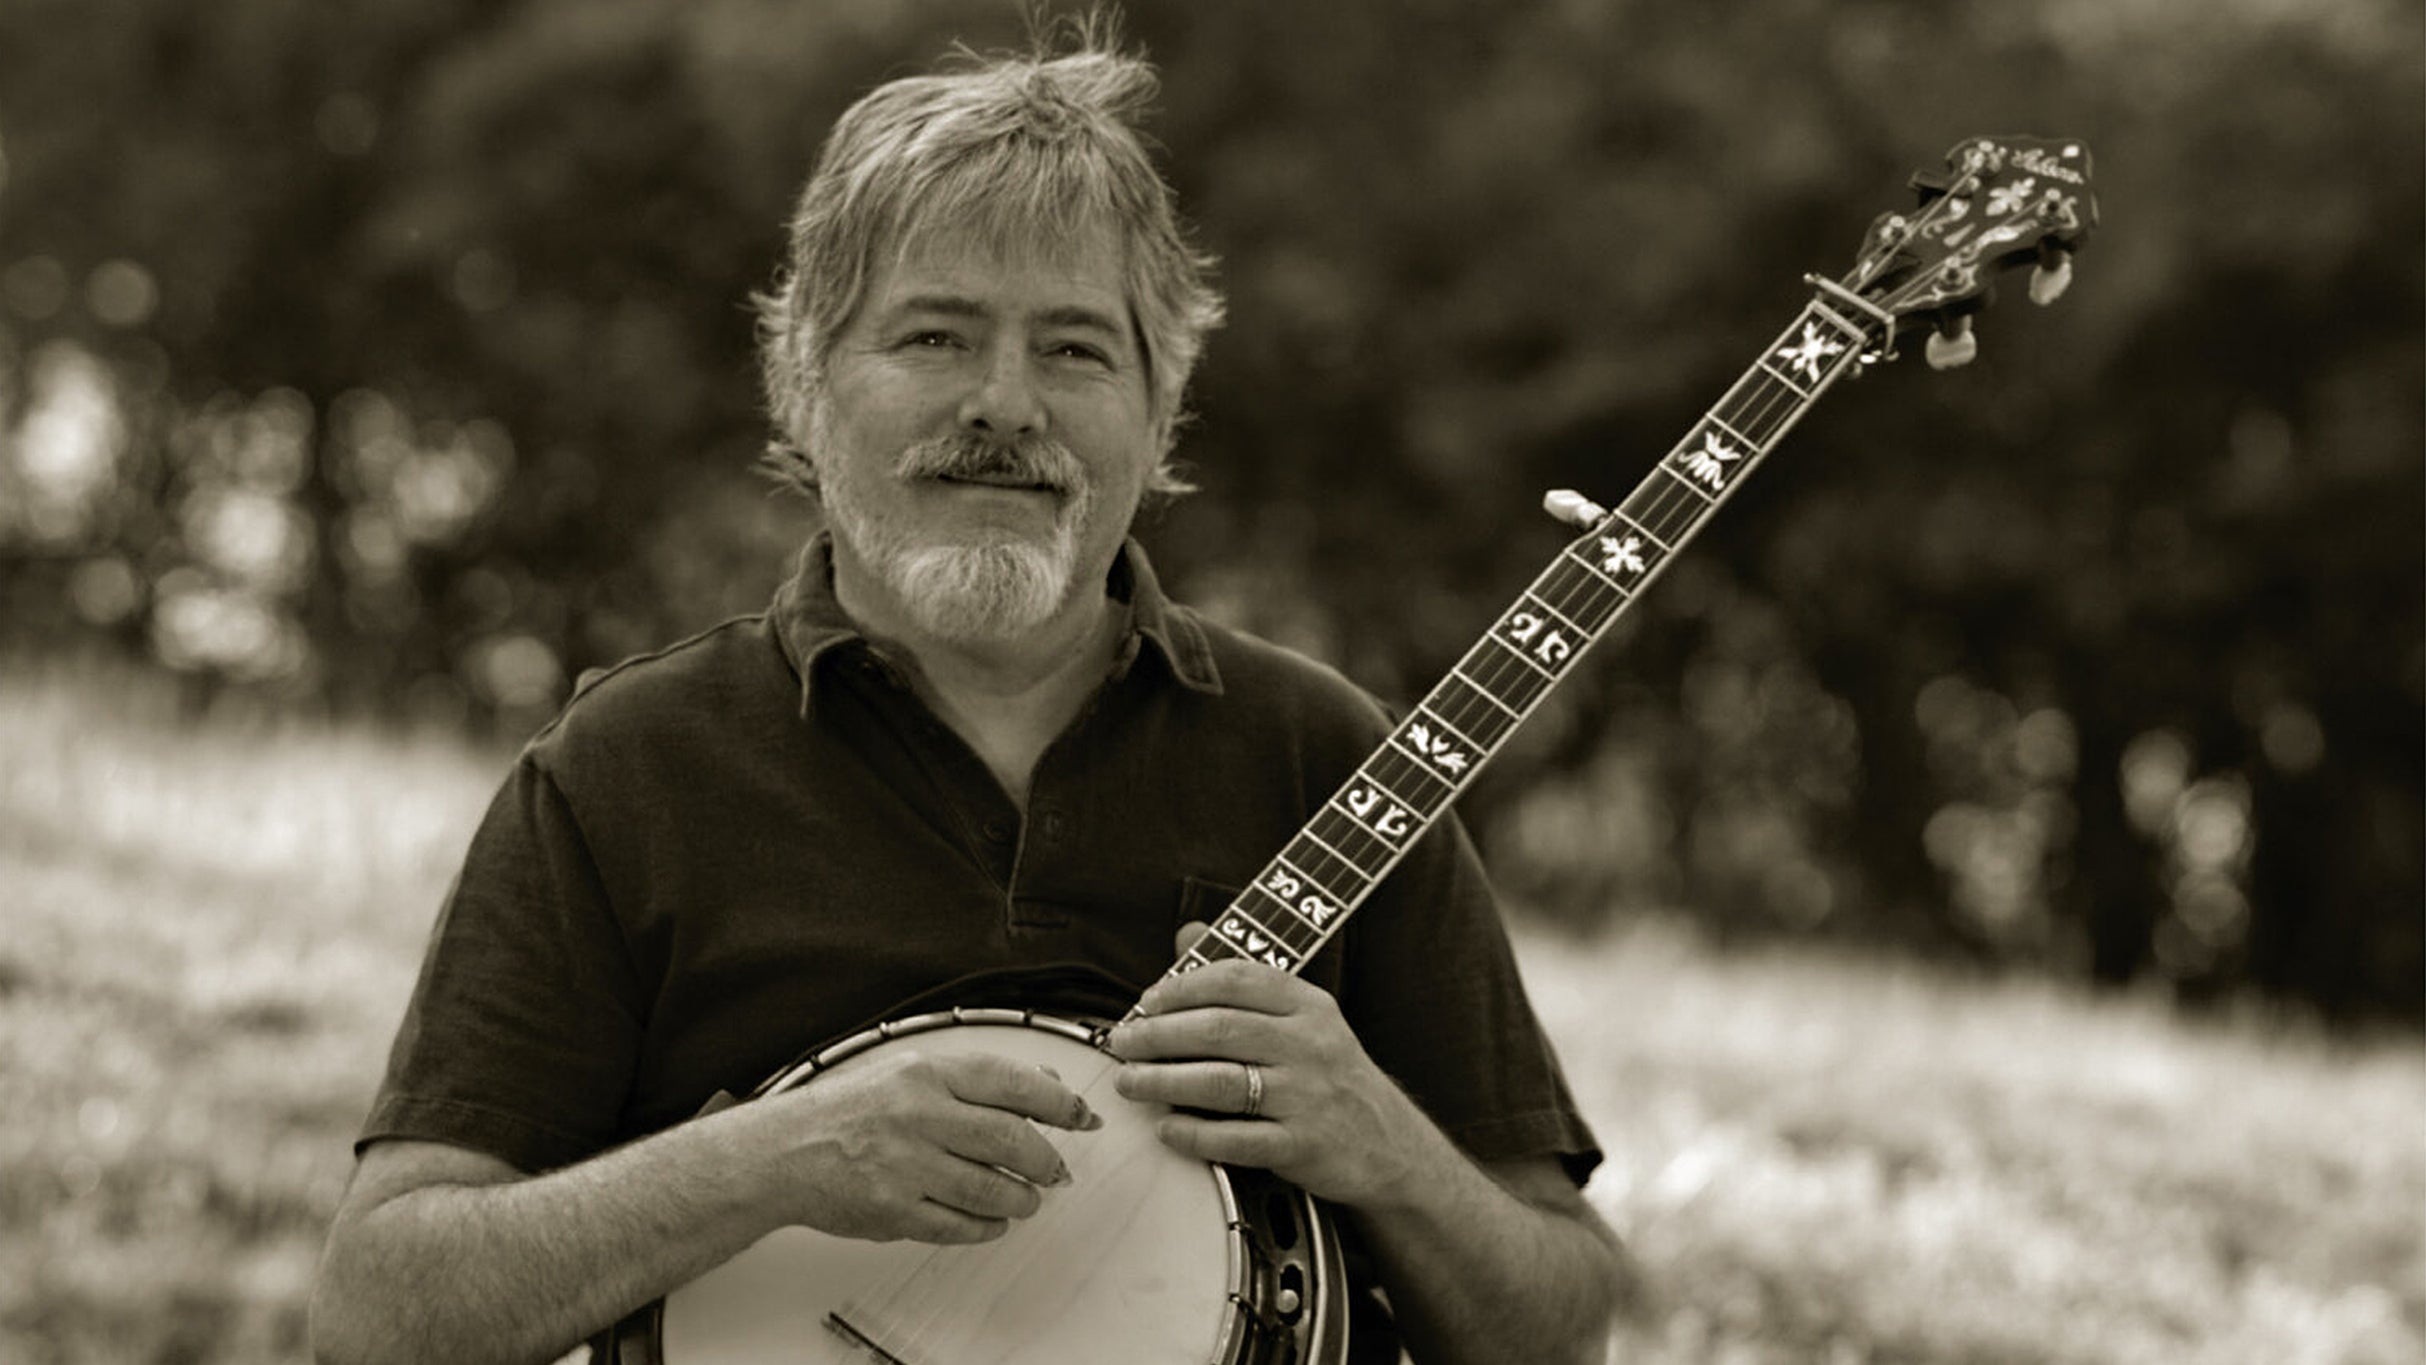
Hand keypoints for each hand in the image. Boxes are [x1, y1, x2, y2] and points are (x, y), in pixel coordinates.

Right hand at [747, 1050, 1100, 1245]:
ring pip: (992, 1188)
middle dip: (1047, 1161)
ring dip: (1023, 1198)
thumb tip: (1046, 1088)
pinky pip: (959, 1226)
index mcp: (926, 1074)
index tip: (1083, 1118)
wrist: (785, 1151)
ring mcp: (904, 1165)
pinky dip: (987, 1226)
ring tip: (1027, 1197)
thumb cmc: (852, 1110)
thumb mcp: (912, 1073)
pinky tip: (993, 1219)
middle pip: (1012, 1140)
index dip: (1059, 1104)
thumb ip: (977, 1079)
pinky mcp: (893, 1210)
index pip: (1012, 1082)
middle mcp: (917, 1115)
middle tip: (1057, 1170)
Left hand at [1105, 924, 1439, 1208]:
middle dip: (1158, 1035)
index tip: (1145, 1002)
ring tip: (1128, 1083)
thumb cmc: (1329, 1075)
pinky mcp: (1301, 1146)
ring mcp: (1306, 1096)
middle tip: (1120, 1043)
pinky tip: (1166, 1128)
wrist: (1389, 1145)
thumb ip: (1243, 981)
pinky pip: (1235, 1139)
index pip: (1235, 980)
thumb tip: (1186, 932)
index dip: (1181, 988)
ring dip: (1162, 1082)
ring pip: (1219, 1083)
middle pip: (1218, 1029)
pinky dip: (1192, 1134)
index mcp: (1308, 1005)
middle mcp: (1309, 1045)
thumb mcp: (1302, 1018)